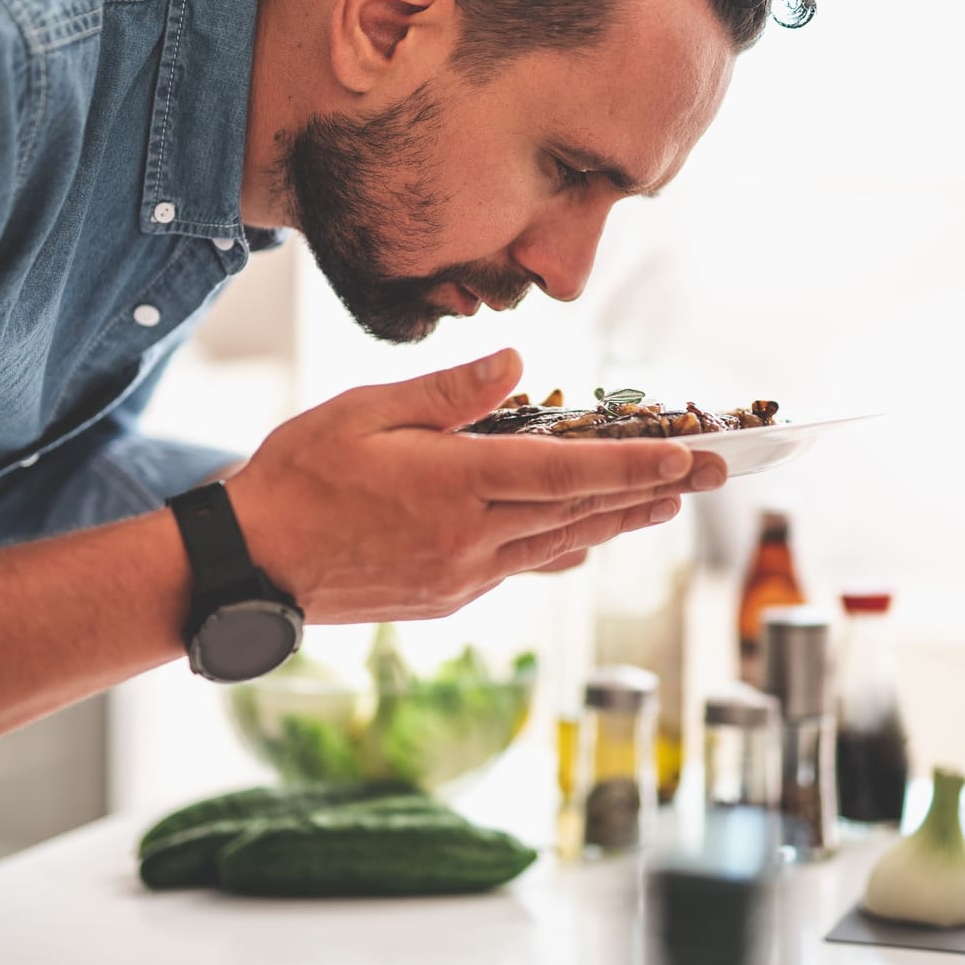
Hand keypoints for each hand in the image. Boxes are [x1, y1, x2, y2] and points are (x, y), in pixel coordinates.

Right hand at [222, 348, 726, 622]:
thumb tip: (517, 367)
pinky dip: (566, 546)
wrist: (249, 567)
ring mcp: (463, 576)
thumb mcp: (366, 412)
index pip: (567, 473)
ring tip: (667, 503)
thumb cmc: (298, 478)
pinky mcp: (448, 597)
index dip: (635, 464)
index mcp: (456, 486)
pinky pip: (524, 568)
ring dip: (619, 521)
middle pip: (582, 512)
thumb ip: (449, 392)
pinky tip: (587, 539)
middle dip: (654, 490)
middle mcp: (471, 539)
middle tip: (715, 474)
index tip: (688, 456)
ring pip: (561, 545)